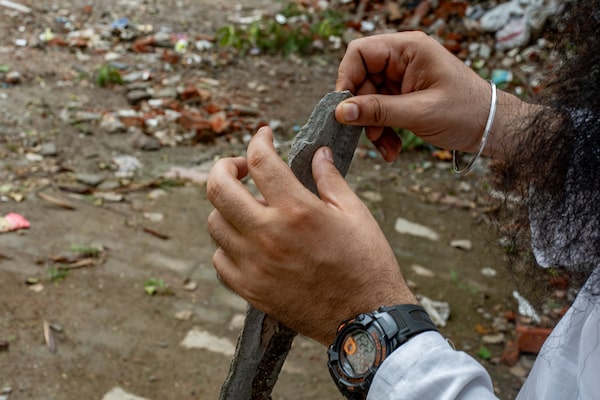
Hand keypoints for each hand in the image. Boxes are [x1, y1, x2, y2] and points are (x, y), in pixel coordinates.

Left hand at [207, 127, 416, 344]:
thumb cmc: (367, 265)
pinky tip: (247, 241)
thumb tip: (318, 153)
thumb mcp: (355, 214)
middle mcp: (268, 235)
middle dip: (224, 167)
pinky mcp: (250, 290)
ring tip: (249, 208)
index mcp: (297, 210)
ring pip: (215, 223)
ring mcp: (254, 265)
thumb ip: (330, 179)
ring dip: (227, 208)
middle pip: (218, 188)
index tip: (264, 135)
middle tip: (239, 167)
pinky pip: (220, 259)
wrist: (365, 320)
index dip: (258, 139)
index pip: (260, 160)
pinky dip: (228, 244)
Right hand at [335, 31, 527, 160]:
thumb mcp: (419, 112)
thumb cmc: (466, 112)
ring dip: (374, 128)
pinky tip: (392, 149)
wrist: (491, 128)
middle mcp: (402, 60)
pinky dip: (383, 132)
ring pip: (368, 101)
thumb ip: (378, 111)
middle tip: (372, 135)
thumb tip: (341, 111)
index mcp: (408, 49)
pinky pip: (381, 113)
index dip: (347, 79)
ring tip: (387, 147)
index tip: (344, 108)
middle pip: (361, 80)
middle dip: (363, 112)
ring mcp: (402, 79)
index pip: (360, 53)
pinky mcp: (404, 98)